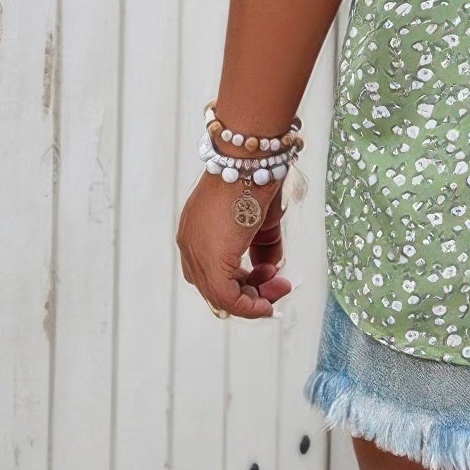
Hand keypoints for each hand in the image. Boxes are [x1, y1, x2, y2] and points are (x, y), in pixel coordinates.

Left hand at [176, 171, 291, 318]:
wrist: (251, 162)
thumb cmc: (255, 180)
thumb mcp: (261, 220)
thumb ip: (265, 248)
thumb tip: (271, 268)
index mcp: (196, 231)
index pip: (211, 269)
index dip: (241, 281)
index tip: (267, 278)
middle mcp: (190, 245)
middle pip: (215, 286)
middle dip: (251, 291)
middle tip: (277, 287)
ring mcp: (196, 254)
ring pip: (220, 296)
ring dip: (253, 299)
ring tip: (279, 288)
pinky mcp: (210, 261)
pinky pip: (227, 298)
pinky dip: (248, 306)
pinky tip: (266, 303)